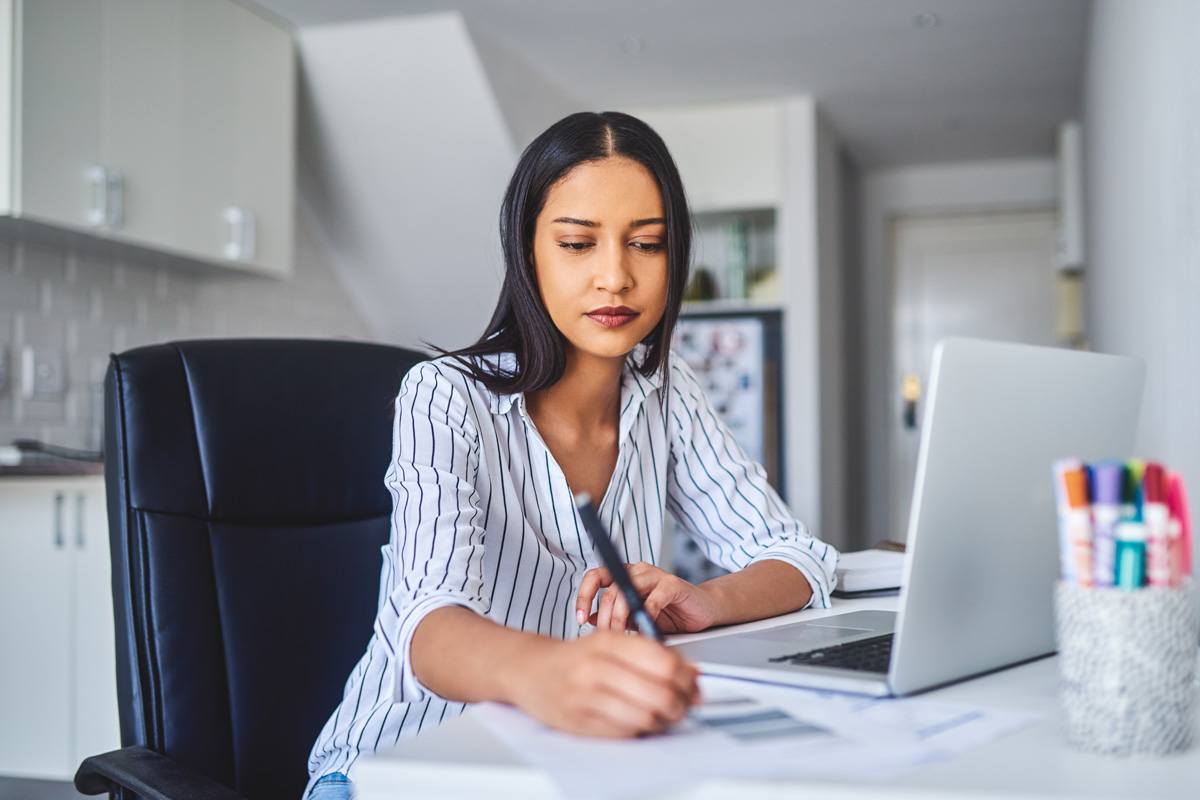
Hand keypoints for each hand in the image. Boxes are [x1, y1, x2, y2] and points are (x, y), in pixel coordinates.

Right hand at [509, 632, 700, 737]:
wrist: (528, 669)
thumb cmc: (575, 657)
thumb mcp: (609, 642)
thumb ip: (650, 653)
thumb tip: (692, 672)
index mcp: (608, 641)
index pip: (664, 662)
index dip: (688, 679)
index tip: (695, 686)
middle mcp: (596, 667)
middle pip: (660, 693)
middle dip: (681, 704)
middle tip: (685, 705)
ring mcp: (586, 696)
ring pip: (646, 716)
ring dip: (664, 720)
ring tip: (664, 715)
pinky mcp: (579, 722)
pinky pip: (625, 732)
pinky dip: (641, 730)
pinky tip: (640, 721)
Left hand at [575, 563, 720, 633]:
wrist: (702, 611)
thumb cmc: (670, 614)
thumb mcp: (635, 618)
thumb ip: (614, 616)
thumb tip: (589, 619)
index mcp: (625, 576)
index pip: (595, 577)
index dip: (584, 596)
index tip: (579, 619)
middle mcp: (638, 572)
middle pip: (609, 588)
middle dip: (604, 617)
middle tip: (606, 638)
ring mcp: (655, 576)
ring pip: (627, 591)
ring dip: (621, 617)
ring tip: (622, 636)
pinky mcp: (672, 585)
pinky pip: (653, 600)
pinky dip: (646, 619)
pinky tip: (645, 634)